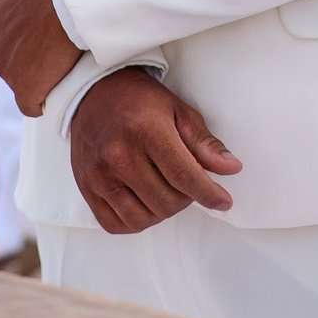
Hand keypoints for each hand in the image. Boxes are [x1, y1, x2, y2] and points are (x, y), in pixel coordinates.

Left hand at [0, 0, 81, 115]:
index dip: (18, 31)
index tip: (38, 25)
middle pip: (6, 57)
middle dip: (25, 52)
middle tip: (52, 39)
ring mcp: (6, 71)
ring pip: (19, 77)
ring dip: (36, 72)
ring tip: (61, 56)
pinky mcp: (26, 89)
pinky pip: (30, 103)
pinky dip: (41, 98)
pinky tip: (56, 85)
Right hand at [69, 67, 243, 233]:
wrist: (93, 93)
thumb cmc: (141, 102)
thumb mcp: (179, 111)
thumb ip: (204, 143)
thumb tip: (232, 169)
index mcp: (146, 131)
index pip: (184, 176)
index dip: (208, 194)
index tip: (224, 202)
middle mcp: (118, 155)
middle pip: (166, 201)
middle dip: (186, 198)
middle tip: (186, 181)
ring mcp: (98, 175)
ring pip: (143, 218)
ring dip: (162, 211)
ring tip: (165, 189)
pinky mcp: (86, 188)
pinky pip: (116, 224)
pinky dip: (136, 220)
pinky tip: (144, 201)